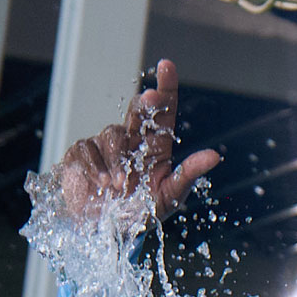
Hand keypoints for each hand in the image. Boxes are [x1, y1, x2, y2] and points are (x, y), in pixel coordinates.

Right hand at [55, 59, 219, 220]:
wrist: (107, 231)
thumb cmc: (143, 211)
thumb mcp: (171, 195)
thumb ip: (189, 174)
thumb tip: (215, 155)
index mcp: (157, 145)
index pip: (164, 110)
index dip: (165, 86)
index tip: (166, 65)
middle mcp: (133, 139)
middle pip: (139, 111)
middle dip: (145, 102)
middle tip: (151, 98)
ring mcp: (105, 145)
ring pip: (113, 134)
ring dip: (117, 160)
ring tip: (120, 186)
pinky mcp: (81, 154)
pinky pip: (86, 150)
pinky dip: (95, 168)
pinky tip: (100, 185)